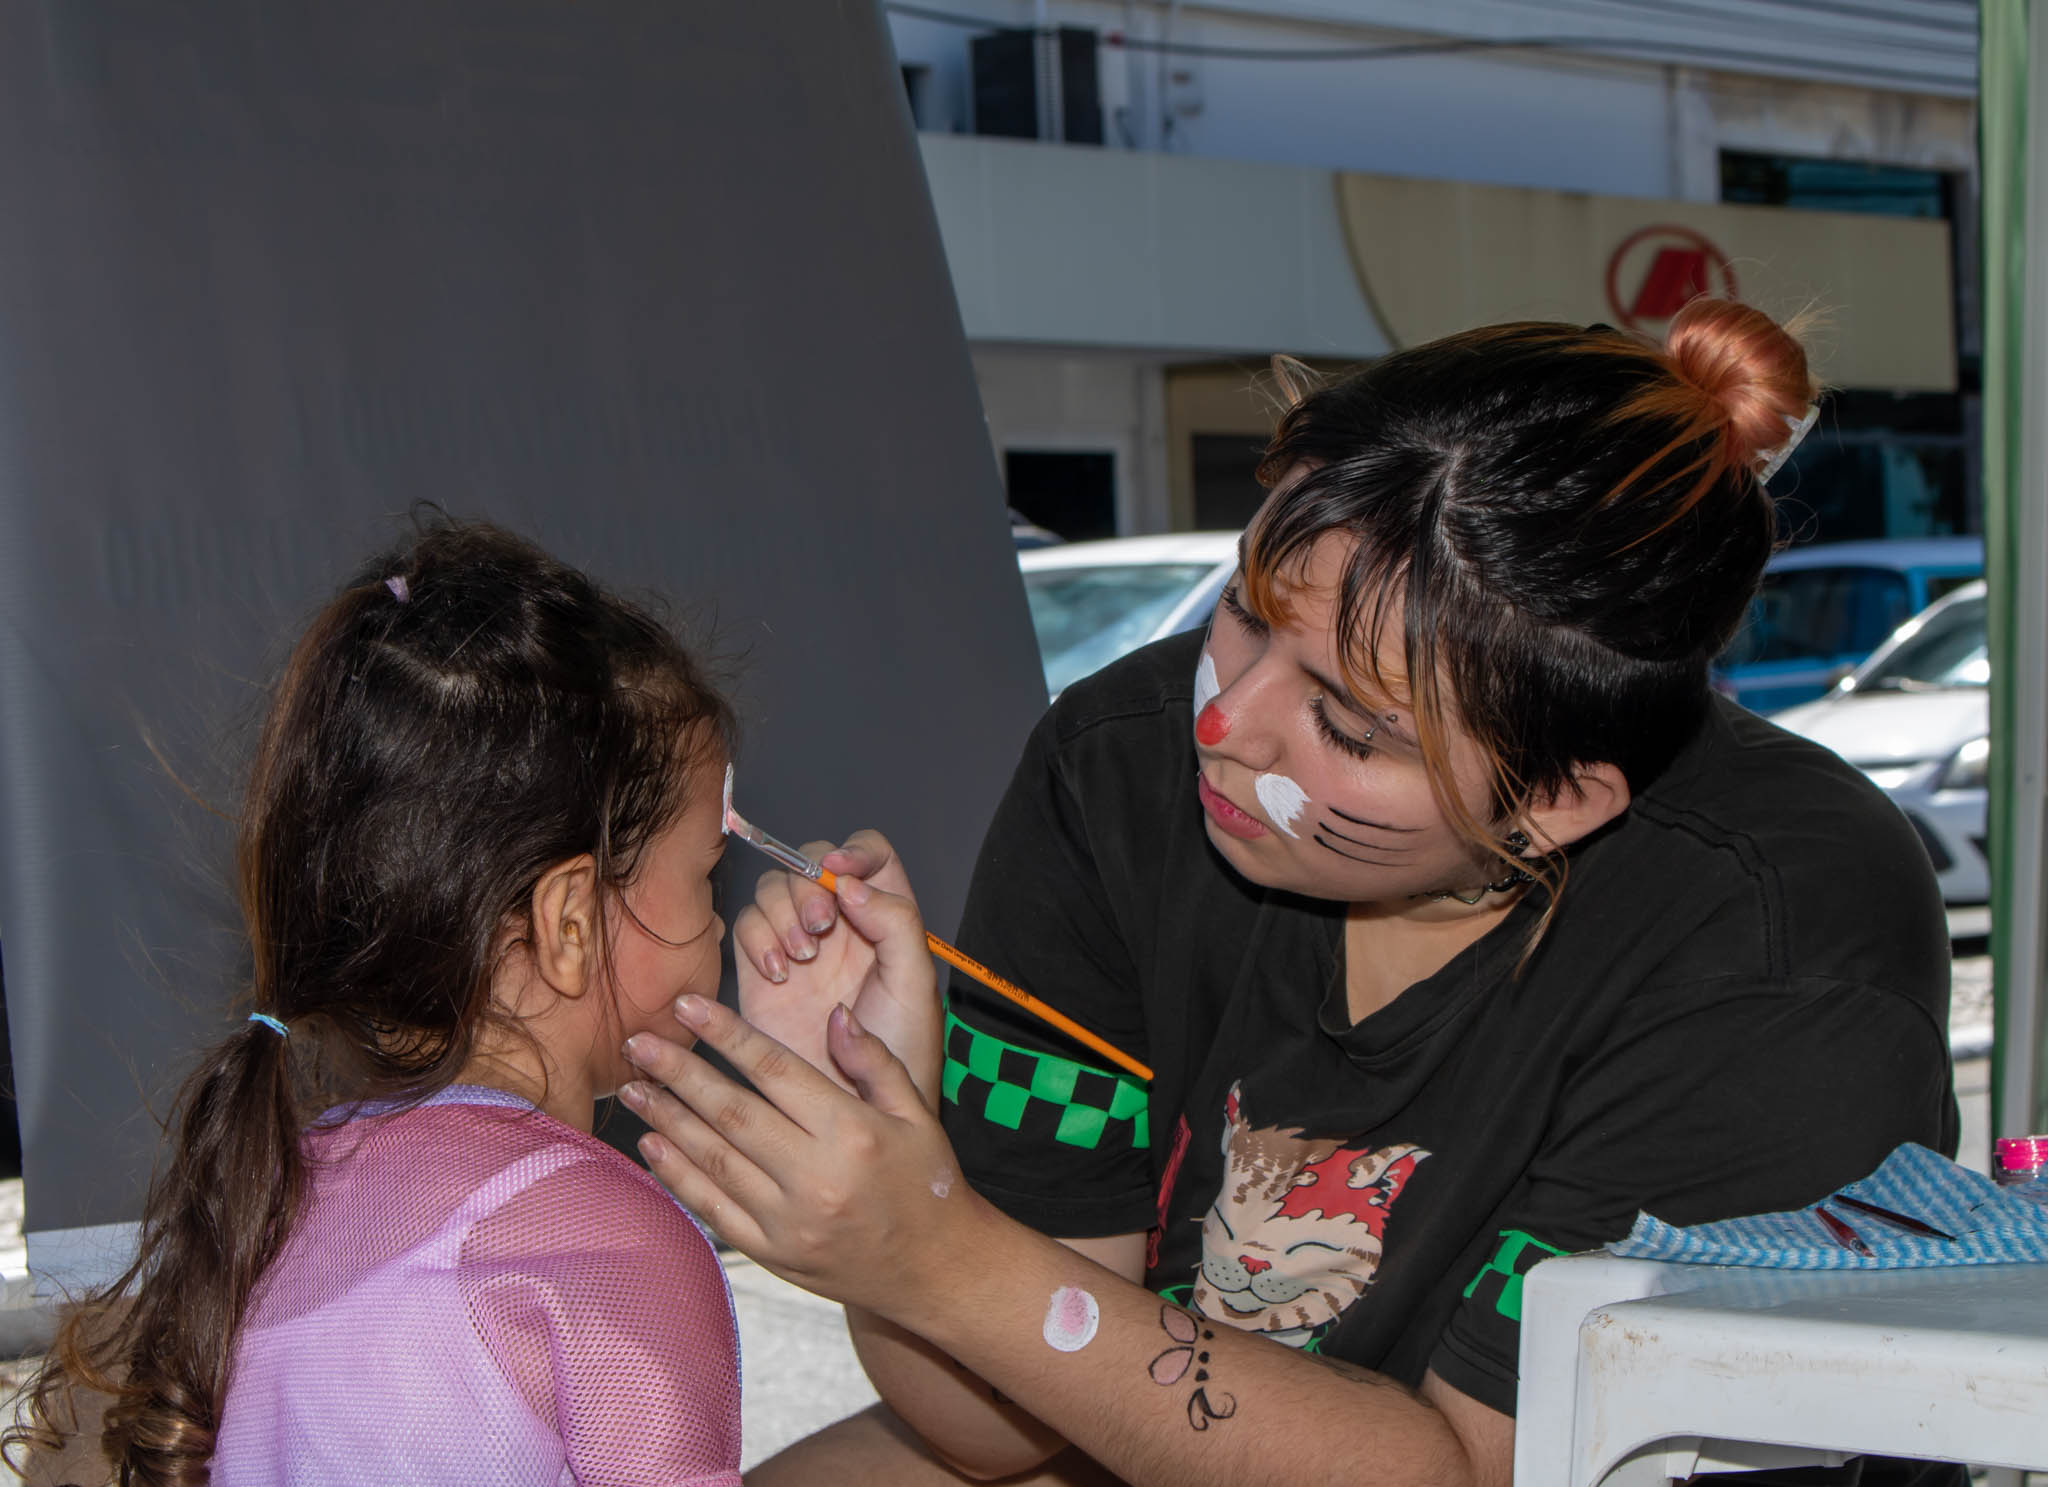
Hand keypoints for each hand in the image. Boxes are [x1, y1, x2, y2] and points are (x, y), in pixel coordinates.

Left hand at [621, 995, 981, 1323]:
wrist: (936, 1271)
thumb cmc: (928, 1184)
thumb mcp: (917, 1113)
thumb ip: (874, 1061)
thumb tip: (834, 1012)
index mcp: (851, 1132)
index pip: (774, 1069)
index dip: (725, 1033)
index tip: (687, 1004)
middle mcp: (815, 1176)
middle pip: (730, 1112)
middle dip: (677, 1072)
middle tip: (637, 1041)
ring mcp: (788, 1221)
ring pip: (713, 1159)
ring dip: (667, 1121)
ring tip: (633, 1089)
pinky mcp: (772, 1254)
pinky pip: (713, 1209)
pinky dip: (677, 1178)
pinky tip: (651, 1148)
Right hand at [732, 831, 939, 1102]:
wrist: (857, 1110)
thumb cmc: (900, 1053)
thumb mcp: (914, 985)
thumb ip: (896, 924)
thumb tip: (850, 882)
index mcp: (885, 920)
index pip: (872, 856)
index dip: (855, 850)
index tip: (840, 870)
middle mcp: (842, 925)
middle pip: (813, 864)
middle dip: (809, 885)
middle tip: (819, 928)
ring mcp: (799, 945)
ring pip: (775, 890)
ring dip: (782, 912)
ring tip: (800, 957)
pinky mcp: (761, 971)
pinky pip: (746, 927)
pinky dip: (756, 939)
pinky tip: (777, 975)